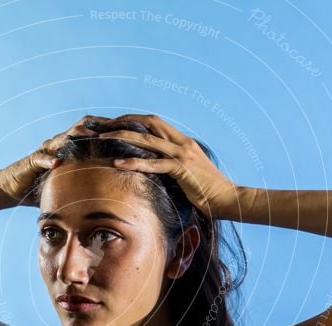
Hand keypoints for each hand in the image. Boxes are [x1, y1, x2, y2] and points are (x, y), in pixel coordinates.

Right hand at [0, 115, 110, 206]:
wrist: (13, 186)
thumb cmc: (44, 184)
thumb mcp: (70, 181)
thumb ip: (88, 180)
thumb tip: (115, 190)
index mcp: (69, 146)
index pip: (91, 130)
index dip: (107, 127)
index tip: (127, 129)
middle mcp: (58, 144)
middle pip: (80, 127)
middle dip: (98, 126)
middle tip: (115, 128)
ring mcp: (45, 151)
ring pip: (62, 138)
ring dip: (77, 137)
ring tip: (92, 137)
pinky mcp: (32, 161)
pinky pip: (41, 158)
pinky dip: (49, 160)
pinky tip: (57, 163)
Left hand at [96, 114, 240, 217]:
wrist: (228, 199)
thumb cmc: (208, 190)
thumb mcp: (188, 173)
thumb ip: (172, 165)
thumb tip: (153, 167)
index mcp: (184, 141)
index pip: (155, 122)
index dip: (134, 119)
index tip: (115, 123)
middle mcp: (182, 143)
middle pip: (149, 122)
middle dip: (125, 121)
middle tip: (104, 126)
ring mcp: (183, 154)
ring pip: (147, 140)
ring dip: (123, 137)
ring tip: (103, 139)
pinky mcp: (182, 169)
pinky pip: (154, 164)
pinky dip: (135, 163)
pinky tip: (119, 164)